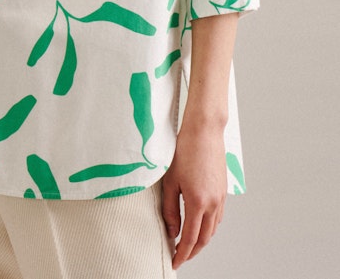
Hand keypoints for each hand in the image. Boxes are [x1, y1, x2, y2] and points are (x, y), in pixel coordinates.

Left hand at [161, 124, 226, 268]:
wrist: (204, 131)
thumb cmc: (184, 151)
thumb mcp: (170, 181)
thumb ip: (169, 209)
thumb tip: (172, 231)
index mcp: (198, 202)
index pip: (190, 238)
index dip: (182, 254)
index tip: (175, 262)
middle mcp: (213, 203)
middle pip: (204, 238)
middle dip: (192, 252)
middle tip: (180, 257)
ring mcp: (220, 197)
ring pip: (212, 229)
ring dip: (201, 240)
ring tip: (187, 243)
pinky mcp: (223, 191)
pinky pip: (218, 217)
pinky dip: (209, 227)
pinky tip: (200, 224)